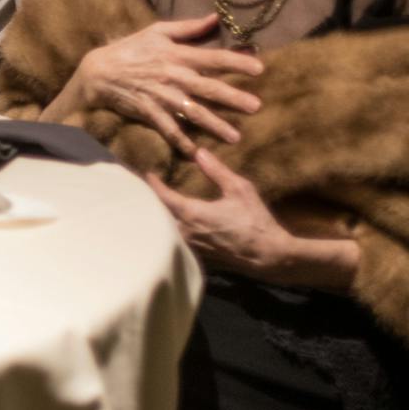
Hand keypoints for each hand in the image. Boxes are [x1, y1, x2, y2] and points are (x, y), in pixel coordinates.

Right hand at [48, 13, 261, 151]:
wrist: (98, 72)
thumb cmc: (131, 49)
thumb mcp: (158, 31)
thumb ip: (189, 27)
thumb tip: (216, 17)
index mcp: (178, 55)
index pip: (213, 58)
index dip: (236, 62)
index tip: (259, 68)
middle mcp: (173, 76)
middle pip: (208, 88)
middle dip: (233, 98)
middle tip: (256, 107)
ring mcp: (161, 97)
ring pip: (193, 113)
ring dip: (215, 125)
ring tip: (235, 137)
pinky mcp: (150, 113)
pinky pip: (169, 130)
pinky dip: (182, 143)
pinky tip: (196, 154)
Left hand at [148, 149, 356, 289]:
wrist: (268, 256)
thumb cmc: (255, 221)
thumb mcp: (239, 190)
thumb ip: (217, 171)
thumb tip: (199, 152)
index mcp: (191, 214)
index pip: (161, 196)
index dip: (151, 183)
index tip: (146, 172)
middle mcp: (184, 232)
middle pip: (156, 215)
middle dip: (148, 201)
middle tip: (140, 188)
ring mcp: (188, 247)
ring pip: (164, 229)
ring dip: (157, 217)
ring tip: (150, 204)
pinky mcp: (196, 257)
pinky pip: (175, 241)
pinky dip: (169, 230)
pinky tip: (170, 224)